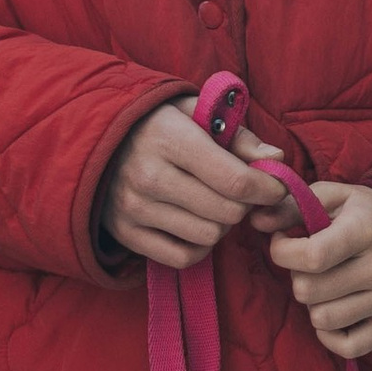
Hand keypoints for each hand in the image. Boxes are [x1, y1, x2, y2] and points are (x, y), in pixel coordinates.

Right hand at [101, 100, 299, 270]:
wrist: (95, 140)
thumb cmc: (159, 124)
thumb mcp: (195, 112)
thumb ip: (239, 135)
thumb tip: (276, 159)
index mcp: (169, 138)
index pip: (235, 179)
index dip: (267, 188)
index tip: (275, 186)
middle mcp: (148, 176)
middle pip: (227, 212)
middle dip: (244, 204)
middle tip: (239, 191)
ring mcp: (134, 209)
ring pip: (209, 236)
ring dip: (223, 225)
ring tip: (214, 204)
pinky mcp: (126, 234)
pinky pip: (182, 258)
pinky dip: (199, 247)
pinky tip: (197, 225)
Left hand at [268, 182, 371, 363]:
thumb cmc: (368, 212)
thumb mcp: (335, 196)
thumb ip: (292, 206)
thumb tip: (257, 222)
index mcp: (365, 230)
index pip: (312, 257)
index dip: (283, 252)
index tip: (283, 242)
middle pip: (309, 291)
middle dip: (296, 276)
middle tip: (306, 263)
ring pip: (323, 319)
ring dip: (313, 303)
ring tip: (323, 284)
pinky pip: (350, 347)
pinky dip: (330, 336)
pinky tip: (330, 312)